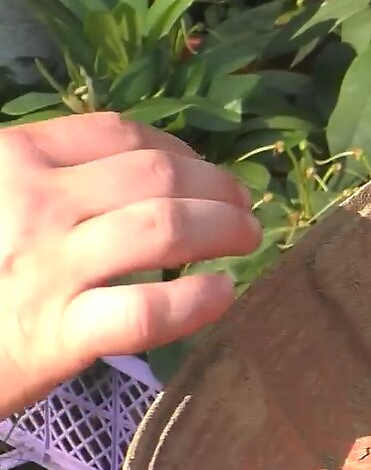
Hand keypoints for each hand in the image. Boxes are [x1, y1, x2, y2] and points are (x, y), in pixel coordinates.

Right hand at [0, 112, 261, 415]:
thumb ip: (37, 179)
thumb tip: (124, 171)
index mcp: (11, 160)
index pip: (115, 134)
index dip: (176, 149)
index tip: (201, 170)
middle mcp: (33, 203)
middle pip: (155, 176)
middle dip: (217, 186)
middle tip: (245, 206)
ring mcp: (47, 268)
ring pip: (164, 229)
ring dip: (223, 230)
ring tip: (248, 239)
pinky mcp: (56, 335)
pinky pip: (147, 311)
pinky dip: (198, 301)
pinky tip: (224, 294)